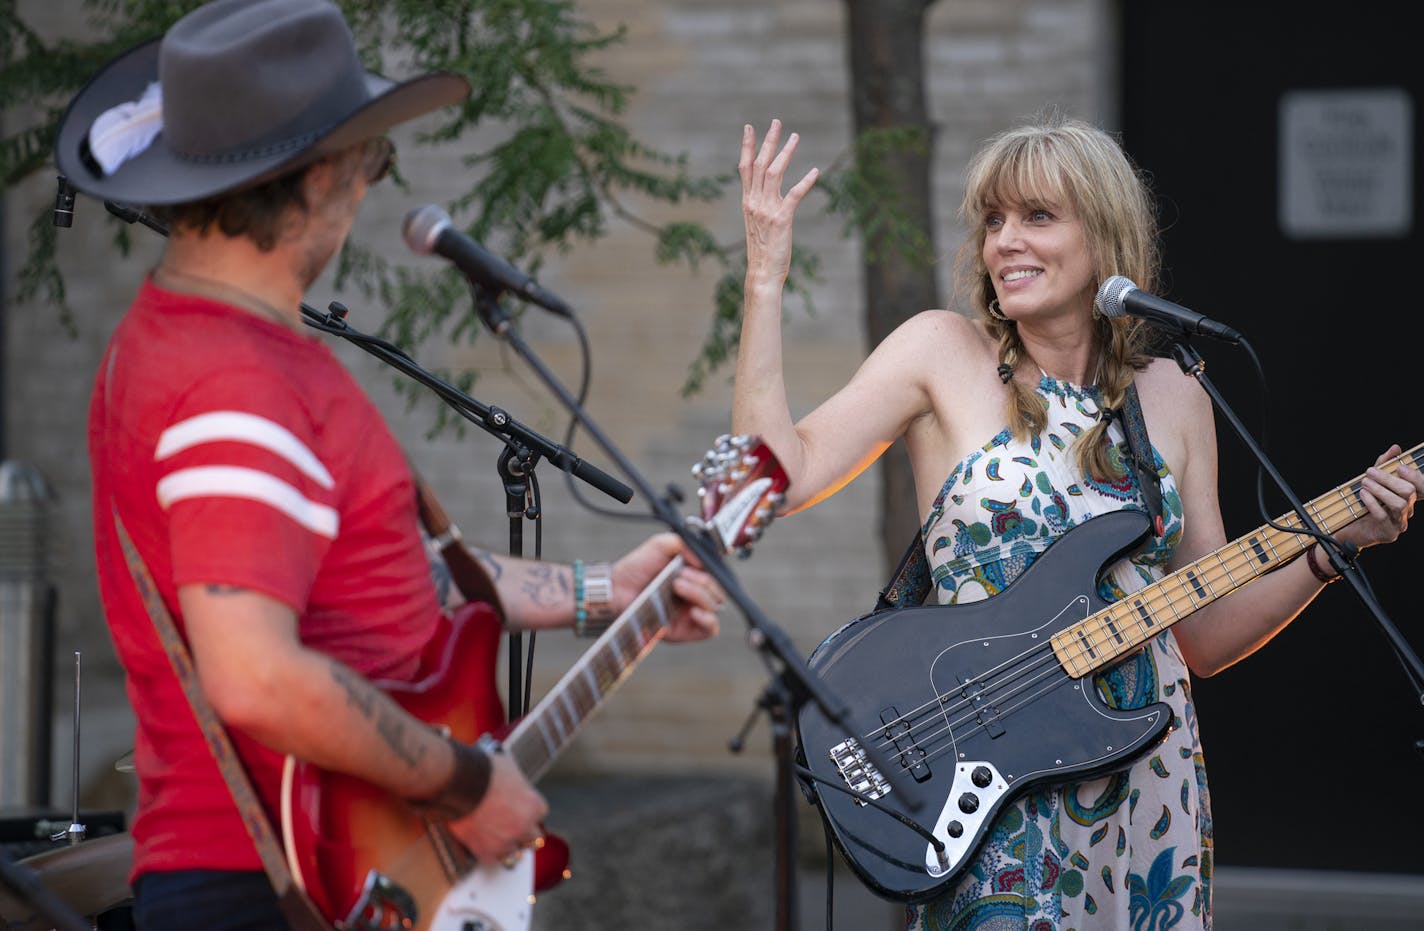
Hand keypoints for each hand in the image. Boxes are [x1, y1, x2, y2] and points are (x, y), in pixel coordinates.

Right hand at [447, 752, 547, 863]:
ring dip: (506, 845)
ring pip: (513, 852)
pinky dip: (487, 851)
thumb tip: (513, 783)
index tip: (519, 809)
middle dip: (524, 833)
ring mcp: (506, 841)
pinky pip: (492, 859)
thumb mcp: (510, 768)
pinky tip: (482, 841)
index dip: (527, 811)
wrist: (458, 782)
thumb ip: (517, 784)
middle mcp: (524, 827)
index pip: (540, 814)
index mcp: (534, 805)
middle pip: (534, 839)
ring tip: (494, 835)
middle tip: (512, 827)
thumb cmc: (483, 771)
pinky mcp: (486, 852)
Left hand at [611, 532, 722, 642]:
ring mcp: (691, 612)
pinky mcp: (685, 630)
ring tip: (677, 586)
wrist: (617, 588)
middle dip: (702, 581)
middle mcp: (695, 594)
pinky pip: (711, 629)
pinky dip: (708, 619)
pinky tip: (694, 611)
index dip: (712, 570)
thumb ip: (684, 543)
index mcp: (693, 575)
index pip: (718, 575)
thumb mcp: (661, 545)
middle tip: (679, 577)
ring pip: (715, 606)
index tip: (694, 564)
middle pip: (718, 591)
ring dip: (699, 594)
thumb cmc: (636, 568)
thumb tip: (704, 560)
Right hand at [740, 119, 818, 286]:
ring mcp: (767, 210)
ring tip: (795, 137)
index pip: (745, 168)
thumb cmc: (762, 252)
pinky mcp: (781, 219)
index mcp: (747, 202)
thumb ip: (760, 206)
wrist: (762, 273)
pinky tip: (815, 171)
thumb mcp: (757, 224)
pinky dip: (805, 182)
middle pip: (760, 164)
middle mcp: (754, 202)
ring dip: (786, 153)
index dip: (747, 146)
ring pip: (774, 173)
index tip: (750, 127)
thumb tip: (766, 195)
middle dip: (768, 141)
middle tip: (777, 122)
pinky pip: (794, 195)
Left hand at [1337, 445, 1420, 550]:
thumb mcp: (1372, 481)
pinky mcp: (1388, 534)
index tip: (1399, 467)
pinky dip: (1372, 502)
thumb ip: (1384, 464)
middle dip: (1389, 479)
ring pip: (1399, 504)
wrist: (1347, 529)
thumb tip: (1395, 448)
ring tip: (1365, 483)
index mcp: (1407, 498)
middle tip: (1370, 472)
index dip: (1415, 476)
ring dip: (1380, 490)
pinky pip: (1383, 516)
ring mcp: (1399, 523)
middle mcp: (1407, 511)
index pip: (1422, 487)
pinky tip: (1363, 494)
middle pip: (1409, 492)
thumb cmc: (1362, 504)